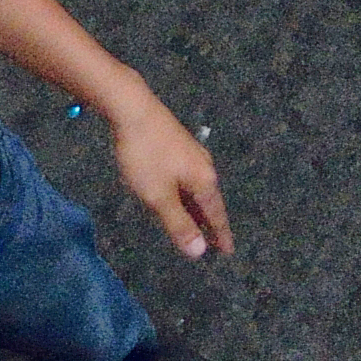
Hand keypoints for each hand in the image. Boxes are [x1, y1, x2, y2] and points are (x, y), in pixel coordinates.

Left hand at [104, 87, 233, 260]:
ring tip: (194, 224)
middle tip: (213, 243)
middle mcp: (203, 166)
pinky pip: (187, 178)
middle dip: (209, 223)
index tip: (228, 252)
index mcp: (204, 180)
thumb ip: (179, 225)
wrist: (133, 108)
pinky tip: (176, 196)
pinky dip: (186, 194)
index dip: (220, 235)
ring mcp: (191, 153)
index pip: (216, 215)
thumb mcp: (159, 197)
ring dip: (196, 209)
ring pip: (197, 189)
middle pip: (209, 201)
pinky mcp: (177, 145)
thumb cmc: (146, 155)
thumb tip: (200, 252)